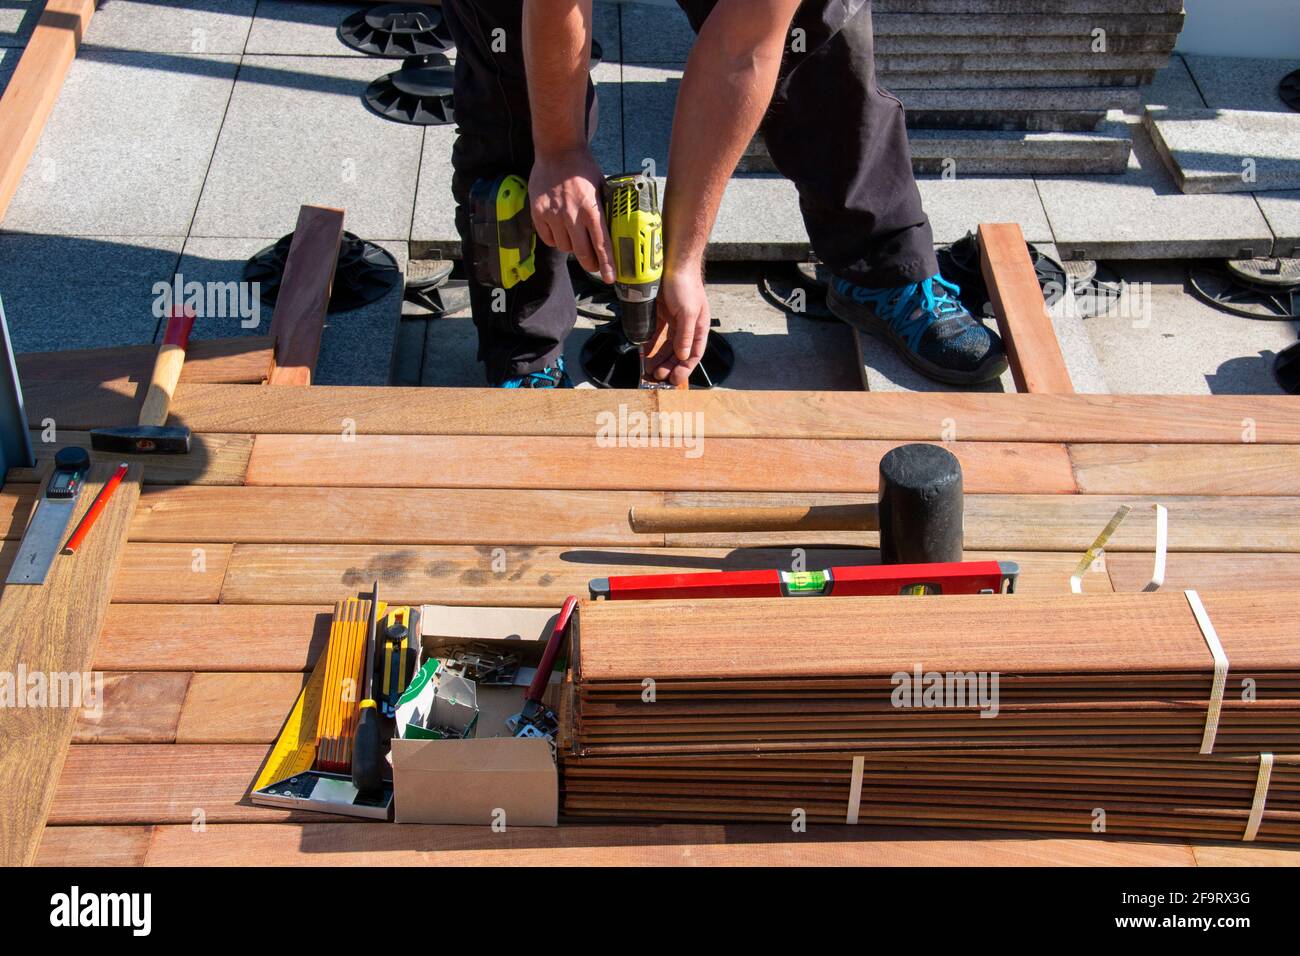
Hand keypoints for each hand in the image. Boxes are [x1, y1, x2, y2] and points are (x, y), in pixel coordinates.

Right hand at [528, 147, 614, 283]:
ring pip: (564, 247)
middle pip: (582, 253)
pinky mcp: (539, 213)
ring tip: (576, 238)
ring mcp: (553, 215)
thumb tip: (613, 231)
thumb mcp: (601, 187)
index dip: (607, 265)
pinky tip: (560, 231)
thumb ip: (603, 210)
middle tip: (594, 266)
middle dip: (590, 264)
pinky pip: (548, 238)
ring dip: (572, 248)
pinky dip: (555, 239)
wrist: (557, 149)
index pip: (602, 245)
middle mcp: (572, 215)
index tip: (610, 278)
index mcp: (592, 209)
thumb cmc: (583, 168)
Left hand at [646, 265, 709, 387]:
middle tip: (657, 377)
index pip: (694, 354)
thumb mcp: (688, 312)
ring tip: (650, 369)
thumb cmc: (685, 285)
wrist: (673, 262)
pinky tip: (645, 353)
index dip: (685, 368)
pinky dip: (651, 345)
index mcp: (698, 328)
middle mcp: (688, 327)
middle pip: (679, 353)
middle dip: (669, 366)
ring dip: (660, 358)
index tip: (674, 379)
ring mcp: (675, 321)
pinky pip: (657, 334)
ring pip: (667, 346)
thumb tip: (683, 356)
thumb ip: (685, 335)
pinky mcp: (662, 315)